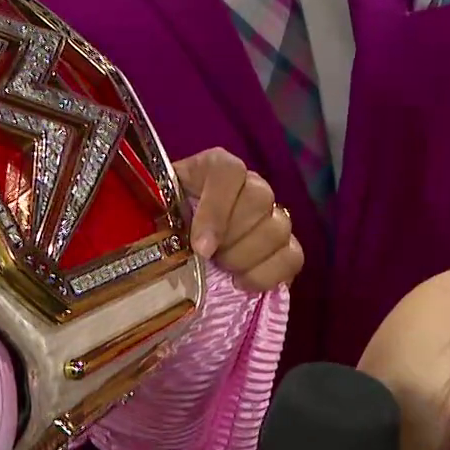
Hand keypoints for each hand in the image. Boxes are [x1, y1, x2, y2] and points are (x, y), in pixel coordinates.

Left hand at [173, 147, 303, 292]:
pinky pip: (293, 257)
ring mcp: (273, 213)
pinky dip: (268, 275)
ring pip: (278, 229)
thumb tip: (165, 235)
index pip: (228, 172)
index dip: (217, 210)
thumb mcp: (157, 209)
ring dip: (246, 257)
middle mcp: (251, 184)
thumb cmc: (167, 221)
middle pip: (260, 199)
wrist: (180, 241)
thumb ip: (160, 211)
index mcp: (216, 167)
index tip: (201, 247)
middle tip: (209, 259)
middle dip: (232, 239)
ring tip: (223, 269)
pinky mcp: (286, 245)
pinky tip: (242, 282)